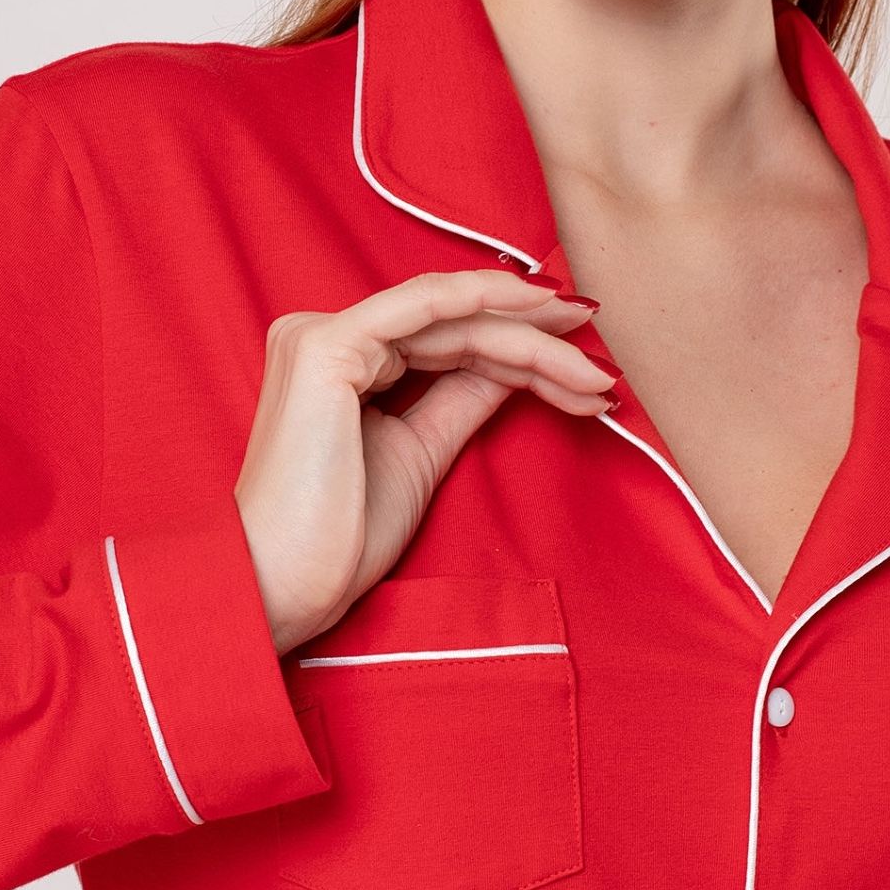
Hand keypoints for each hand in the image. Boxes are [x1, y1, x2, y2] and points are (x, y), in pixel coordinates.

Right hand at [233, 270, 616, 655]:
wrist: (285, 585)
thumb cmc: (337, 538)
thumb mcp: (419, 455)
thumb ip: (460, 400)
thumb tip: (514, 369)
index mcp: (339, 364)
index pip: (446, 344)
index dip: (520, 352)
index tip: (584, 373)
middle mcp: (325, 337)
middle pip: (455, 328)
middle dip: (538, 341)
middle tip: (604, 360)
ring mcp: (322, 336)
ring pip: (452, 318)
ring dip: (532, 337)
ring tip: (593, 369)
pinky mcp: (327, 346)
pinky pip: (426, 309)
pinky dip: (488, 304)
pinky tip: (543, 314)